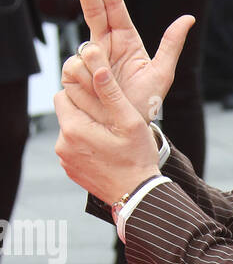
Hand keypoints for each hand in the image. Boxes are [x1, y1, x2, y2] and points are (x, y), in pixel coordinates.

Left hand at [55, 43, 158, 205]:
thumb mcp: (129, 122)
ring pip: (69, 130)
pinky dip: (85, 145)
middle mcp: (63, 144)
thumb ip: (111, 93)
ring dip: (85, 128)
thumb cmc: (136, 160)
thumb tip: (98, 67)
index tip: (100, 99)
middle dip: (83, 110)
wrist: (137, 196)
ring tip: (109, 138)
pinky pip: (72, 147)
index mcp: (74, 128)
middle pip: (65, 112)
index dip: (81, 93)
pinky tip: (105, 151)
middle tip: (108, 119)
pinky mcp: (70, 170)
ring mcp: (65, 159)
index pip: (63, 95)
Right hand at [62, 0, 193, 125]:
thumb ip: (172, 44)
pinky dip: (85, 78)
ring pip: (83, 47)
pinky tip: (95, 90)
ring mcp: (89, 59)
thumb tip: (188, 18)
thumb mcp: (163, 74)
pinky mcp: (75, 76)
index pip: (113, 7)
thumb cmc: (146, 103)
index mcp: (126, 40)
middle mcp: (105, 45)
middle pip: (92, 9)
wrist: (127, 128)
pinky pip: (74, 68)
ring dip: (95, 62)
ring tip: (108, 82)